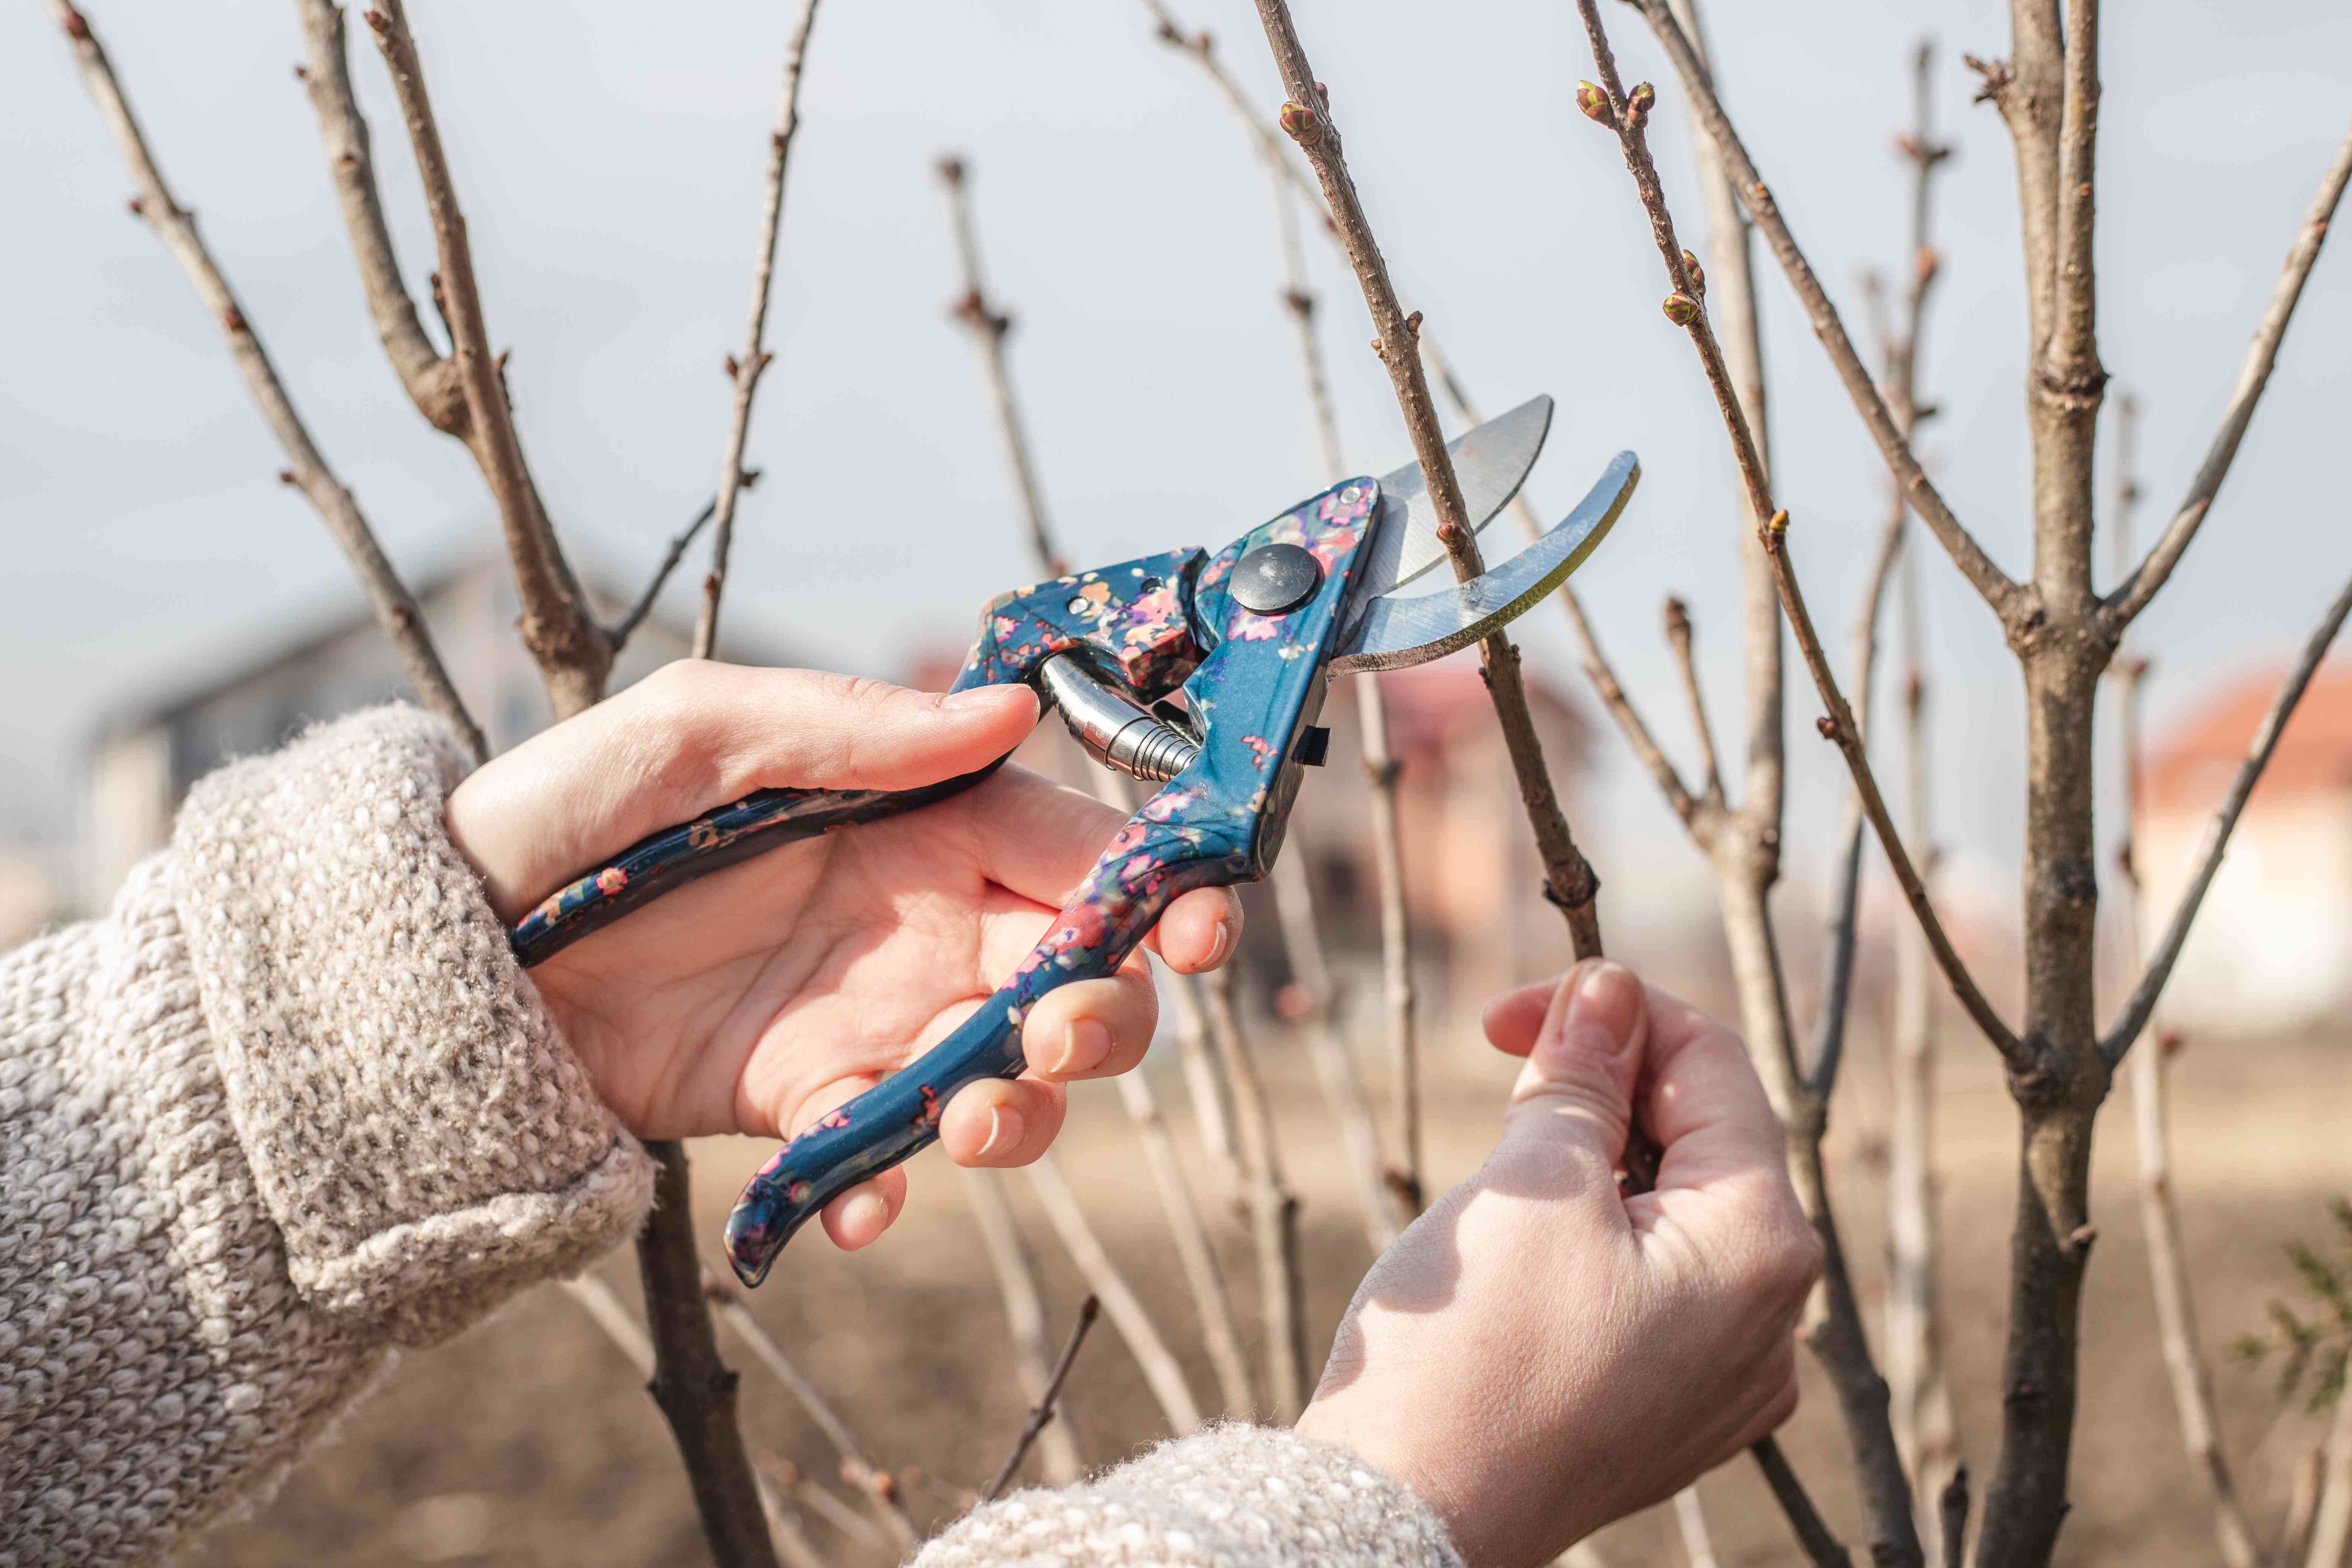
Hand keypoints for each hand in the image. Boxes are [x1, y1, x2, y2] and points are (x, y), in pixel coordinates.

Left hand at [442, 660, 1241, 1249]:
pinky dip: (890, 1187)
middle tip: (1052, 1036)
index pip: (1080, 855)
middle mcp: (921, 925)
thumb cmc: (570, 809)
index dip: (1158, 892)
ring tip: (961, 1125)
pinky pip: (885, 1156)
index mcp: (921, 821)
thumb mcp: (698, 732)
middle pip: (1077, 983)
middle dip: (1104, 1019)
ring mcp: (870, 1022)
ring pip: (1007, 1084)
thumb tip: (1000, 711)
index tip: (1197, 932)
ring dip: (1019, 1118)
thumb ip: (851, 730)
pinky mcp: (804, 1105)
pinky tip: (852, 1202)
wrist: (450, 949)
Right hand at [1296, 959, 1820, 1567]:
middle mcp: (1771, 1318)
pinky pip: (1655, 1287)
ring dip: (1592, 1163)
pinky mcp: (1672, 1413)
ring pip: (1674, 1212)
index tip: (1509, 1014)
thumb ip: (1583, 1074)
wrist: (1408, 1518)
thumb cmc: (1469, 1353)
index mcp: (1761, 1245)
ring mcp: (1726, 1378)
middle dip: (1603, 1090)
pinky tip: (1525, 1256)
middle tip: (1500, 1082)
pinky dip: (1596, 1239)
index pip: (1712, 1065)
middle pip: (1703, 1138)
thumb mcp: (1531, 1181)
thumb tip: (1608, 990)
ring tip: (1505, 1178)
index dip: (1611, 1012)